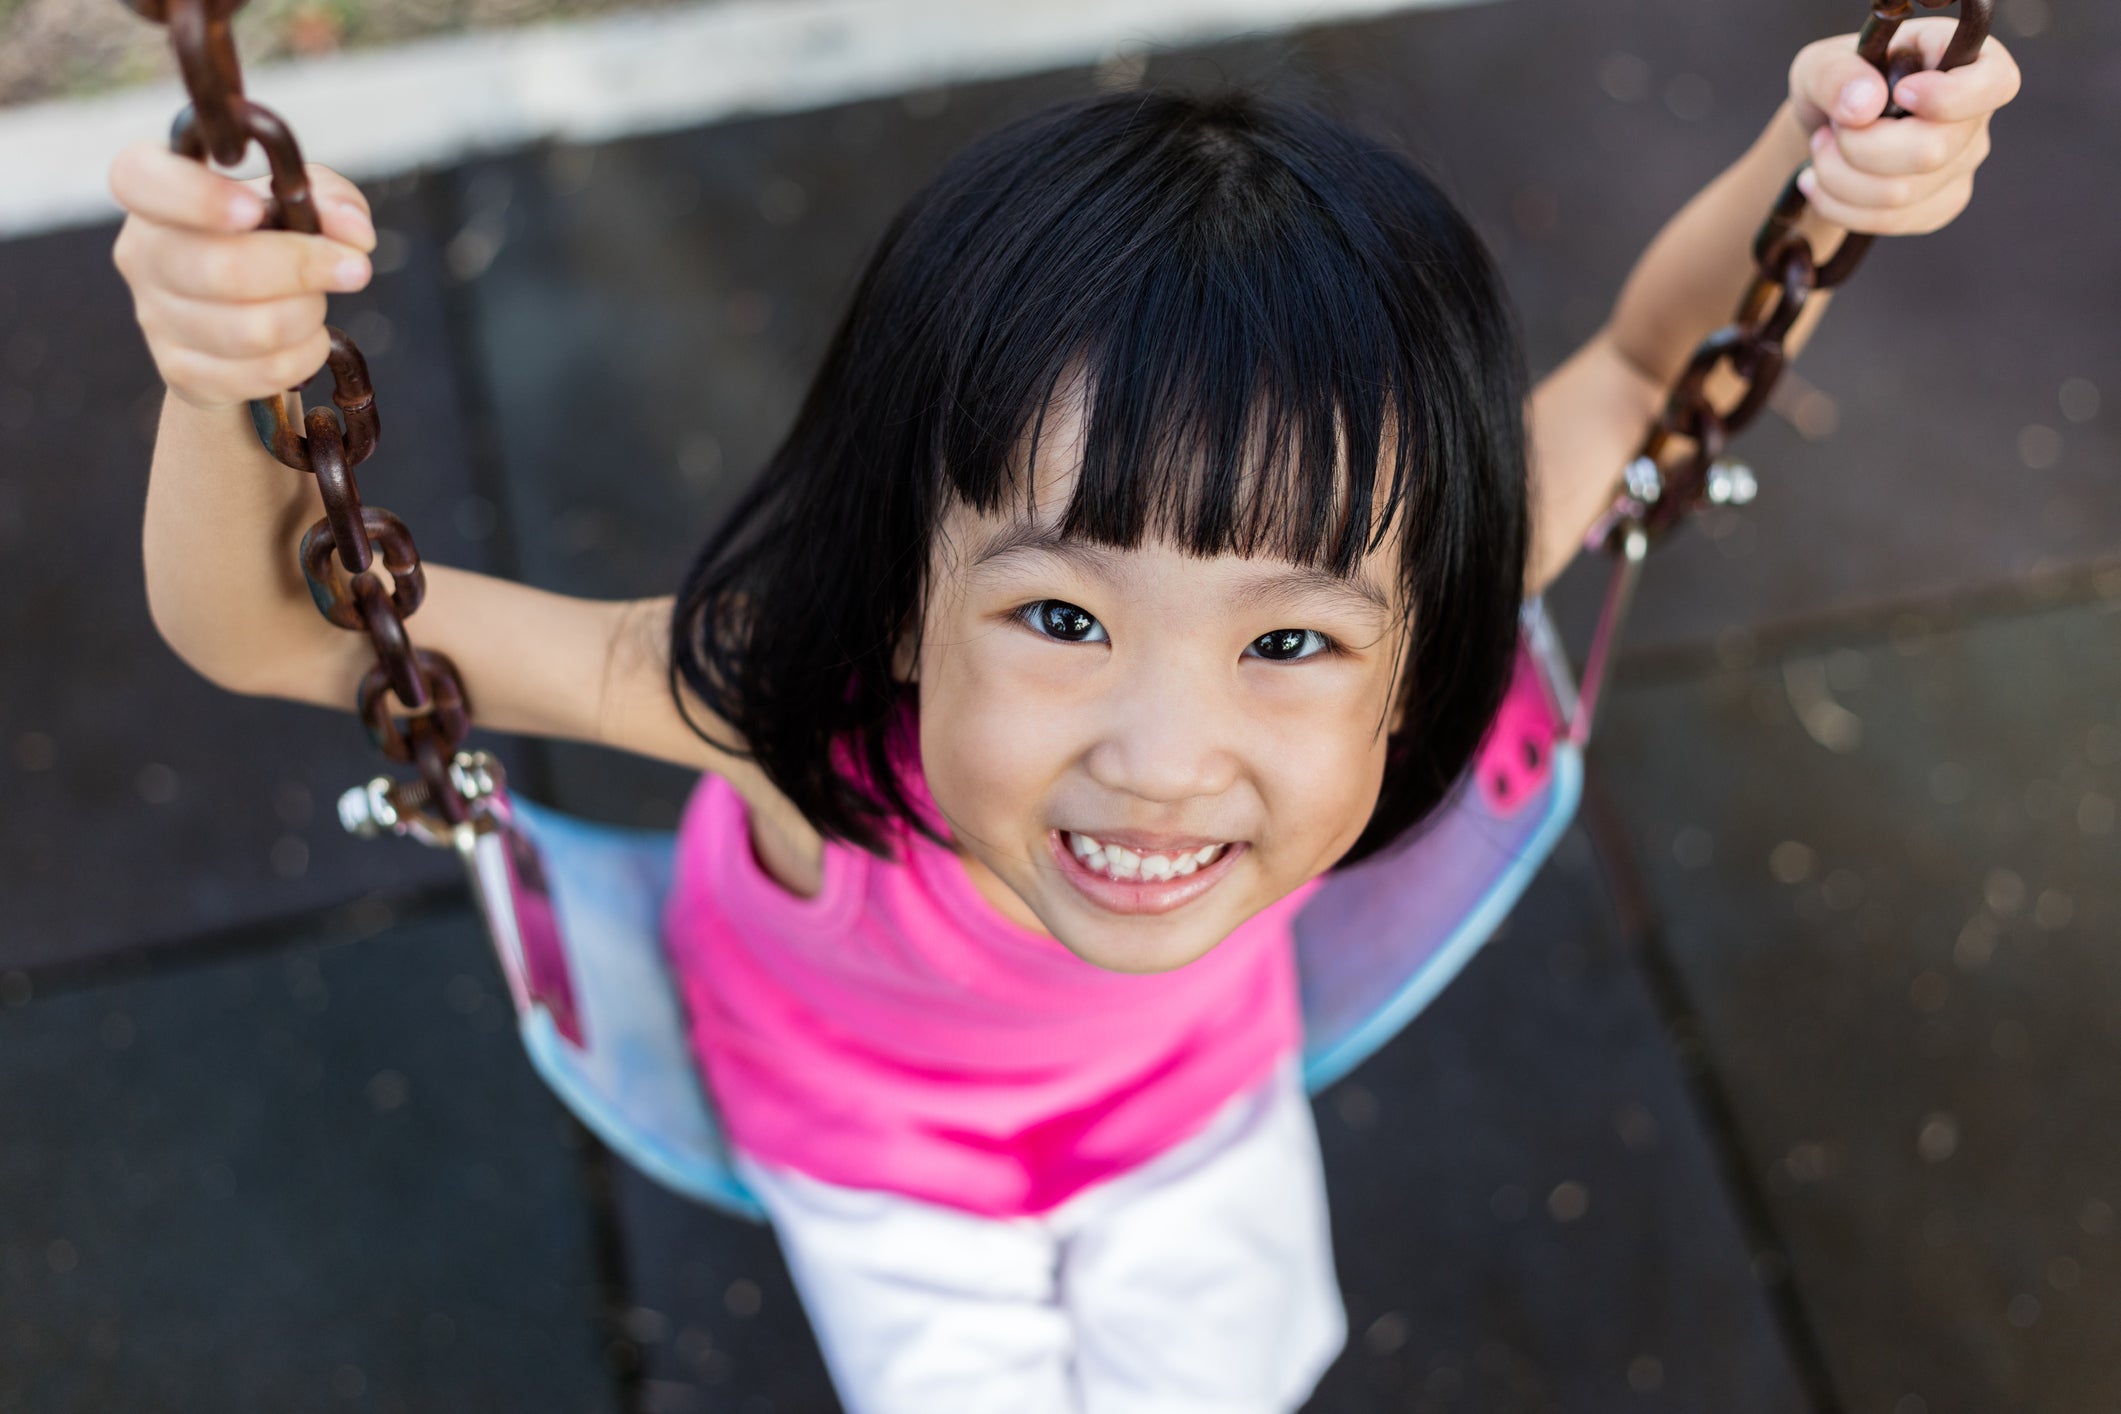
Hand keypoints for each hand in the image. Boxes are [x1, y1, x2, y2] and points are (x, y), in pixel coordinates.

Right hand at [109, 140, 376, 411]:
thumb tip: (355, 233)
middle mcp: (142, 253)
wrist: (241, 316)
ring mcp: (155, 317)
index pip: (140, 179)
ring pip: (250, 330)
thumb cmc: (265, 239)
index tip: (254, 209)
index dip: (197, 196)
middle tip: (353, 269)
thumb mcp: (297, 199)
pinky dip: (305, 357)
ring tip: (317, 303)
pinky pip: (259, 373)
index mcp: (154, 190)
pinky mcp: (182, 371)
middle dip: (304, 269)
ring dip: (308, 316)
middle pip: (221, 269)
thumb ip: (329, 198)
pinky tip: (309, 340)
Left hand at [1786, 17, 2019, 235]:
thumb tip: (1865, 105)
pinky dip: (1838, 206)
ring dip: (1838, 176)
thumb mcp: (1820, 63)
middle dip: (1859, 146)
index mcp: (1966, 62)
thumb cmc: (1835, 85)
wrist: (1828, 130)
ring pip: (1900, 194)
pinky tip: (1818, 183)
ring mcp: (1962, 165)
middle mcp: (1975, 117)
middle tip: (1830, 128)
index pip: (1996, 84)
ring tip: (1821, 149)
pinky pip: (1888, 221)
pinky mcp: (1939, 205)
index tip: (1901, 93)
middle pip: (1932, 151)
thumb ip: (1836, 74)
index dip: (1950, 97)